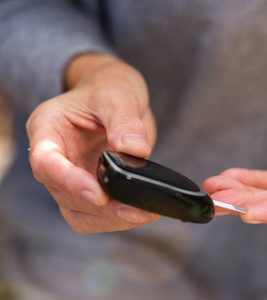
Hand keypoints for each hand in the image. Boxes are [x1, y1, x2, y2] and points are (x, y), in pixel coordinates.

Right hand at [27, 53, 159, 232]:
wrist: (119, 97)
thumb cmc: (109, 87)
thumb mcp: (118, 93)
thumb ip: (124, 120)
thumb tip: (134, 149)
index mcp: (49, 128)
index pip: (46, 162)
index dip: (69, 182)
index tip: (99, 195)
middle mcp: (55, 157)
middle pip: (64, 194)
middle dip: (100, 207)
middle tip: (136, 211)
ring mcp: (72, 175)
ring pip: (78, 213)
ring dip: (109, 219)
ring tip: (143, 214)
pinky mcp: (92, 187)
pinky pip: (97, 214)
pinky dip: (117, 218)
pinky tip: (141, 212)